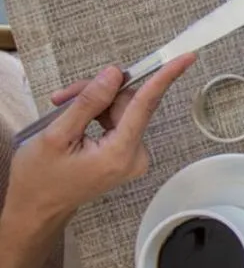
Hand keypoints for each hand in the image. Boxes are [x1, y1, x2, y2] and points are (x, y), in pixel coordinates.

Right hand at [4, 57, 194, 234]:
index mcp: (118, 154)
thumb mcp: (56, 136)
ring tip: (64, 108)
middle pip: (128, 104)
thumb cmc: (40, 178)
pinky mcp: (127, 155)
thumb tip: (114, 75)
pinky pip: (120, 122)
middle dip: (97, 93)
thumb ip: (89, 103)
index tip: (184, 59)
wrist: (36, 207)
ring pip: (122, 110)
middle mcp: (134, 156)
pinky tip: (77, 119)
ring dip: (94, 103)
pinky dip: (98, 114)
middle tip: (64, 95)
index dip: (164, 78)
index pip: (145, 106)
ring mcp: (133, 157)